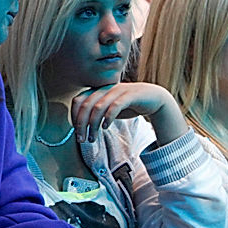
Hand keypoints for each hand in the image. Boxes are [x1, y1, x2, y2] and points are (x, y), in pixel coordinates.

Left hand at [72, 83, 186, 144]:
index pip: (78, 100)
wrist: (153, 98)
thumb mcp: (109, 108)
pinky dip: (108, 117)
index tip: (76, 131)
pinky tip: (106, 127)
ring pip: (98, 107)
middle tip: (81, 139)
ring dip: (93, 125)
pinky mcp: (129, 95)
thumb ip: (96, 113)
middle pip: (86, 105)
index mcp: (98, 90)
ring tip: (93, 138)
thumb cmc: (128, 105)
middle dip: (81, 124)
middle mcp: (105, 88)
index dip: (74, 116)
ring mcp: (117, 91)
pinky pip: (115, 106)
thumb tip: (80, 127)